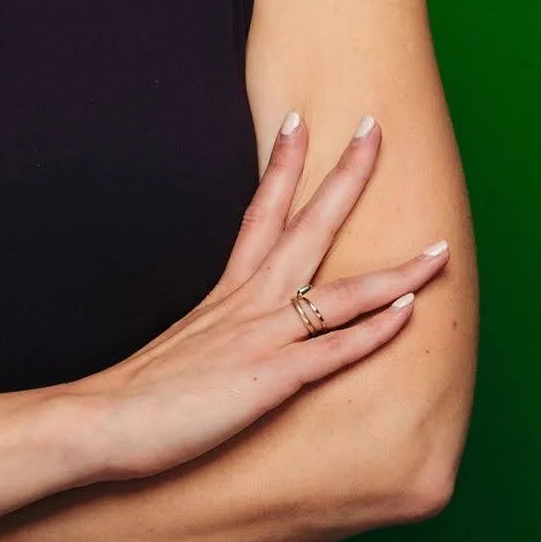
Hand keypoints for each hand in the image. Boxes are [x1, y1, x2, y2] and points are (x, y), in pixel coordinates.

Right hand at [70, 112, 451, 482]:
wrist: (101, 421)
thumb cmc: (135, 395)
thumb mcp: (179, 349)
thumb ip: (209, 336)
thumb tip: (222, 339)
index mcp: (224, 293)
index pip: (260, 213)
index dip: (282, 166)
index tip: (298, 120)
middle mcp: (247, 303)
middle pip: (307, 227)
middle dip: (345, 177)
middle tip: (374, 128)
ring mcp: (261, 337)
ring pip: (341, 292)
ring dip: (396, 271)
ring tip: (439, 247)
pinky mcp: (269, 379)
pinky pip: (335, 351)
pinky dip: (375, 330)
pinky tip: (410, 312)